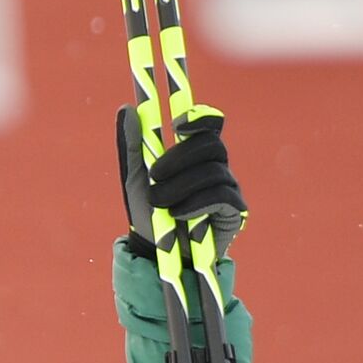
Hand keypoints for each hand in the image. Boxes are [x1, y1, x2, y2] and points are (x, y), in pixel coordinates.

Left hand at [116, 104, 246, 259]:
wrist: (156, 253)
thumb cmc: (148, 214)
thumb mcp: (134, 179)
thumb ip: (132, 146)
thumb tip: (127, 109)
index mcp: (193, 154)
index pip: (210, 124)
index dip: (200, 118)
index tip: (178, 125)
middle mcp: (214, 166)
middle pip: (211, 144)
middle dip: (179, 158)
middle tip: (154, 175)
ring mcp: (227, 186)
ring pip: (212, 172)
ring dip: (179, 188)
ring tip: (159, 205)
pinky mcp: (235, 210)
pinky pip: (221, 196)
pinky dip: (194, 204)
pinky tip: (178, 215)